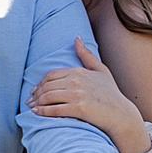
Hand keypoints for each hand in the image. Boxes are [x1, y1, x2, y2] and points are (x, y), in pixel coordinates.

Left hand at [29, 38, 150, 152]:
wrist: (122, 115)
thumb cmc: (111, 94)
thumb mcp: (101, 70)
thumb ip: (86, 55)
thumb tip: (76, 37)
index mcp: (79, 71)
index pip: (51, 75)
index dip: (40, 83)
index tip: (35, 91)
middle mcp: (77, 81)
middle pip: (47, 86)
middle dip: (36, 94)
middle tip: (30, 101)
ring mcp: (78, 95)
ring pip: (48, 97)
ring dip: (37, 103)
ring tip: (32, 108)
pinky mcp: (79, 109)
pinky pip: (54, 109)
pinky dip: (43, 111)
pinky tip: (37, 114)